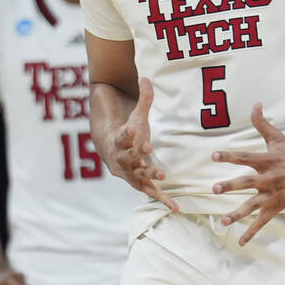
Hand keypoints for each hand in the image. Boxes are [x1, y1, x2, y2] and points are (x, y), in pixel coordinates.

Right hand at [106, 77, 178, 211]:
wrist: (109, 148)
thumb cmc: (127, 129)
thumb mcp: (135, 114)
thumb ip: (144, 98)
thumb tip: (147, 77)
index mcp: (119, 140)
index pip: (123, 137)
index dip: (128, 135)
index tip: (135, 132)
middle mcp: (121, 158)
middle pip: (129, 159)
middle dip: (139, 158)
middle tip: (150, 155)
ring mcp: (128, 172)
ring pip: (138, 176)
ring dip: (150, 178)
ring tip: (164, 177)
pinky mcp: (138, 183)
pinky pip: (150, 191)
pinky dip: (162, 199)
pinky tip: (175, 208)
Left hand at [213, 104, 284, 244]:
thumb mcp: (277, 137)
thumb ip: (262, 123)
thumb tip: (255, 104)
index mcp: (266, 160)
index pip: (244, 157)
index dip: (229, 156)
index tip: (213, 155)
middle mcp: (269, 178)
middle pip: (247, 182)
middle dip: (230, 186)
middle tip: (215, 189)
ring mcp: (273, 194)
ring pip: (253, 205)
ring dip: (238, 213)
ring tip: (223, 221)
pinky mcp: (278, 206)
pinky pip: (263, 221)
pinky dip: (252, 232)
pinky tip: (240, 242)